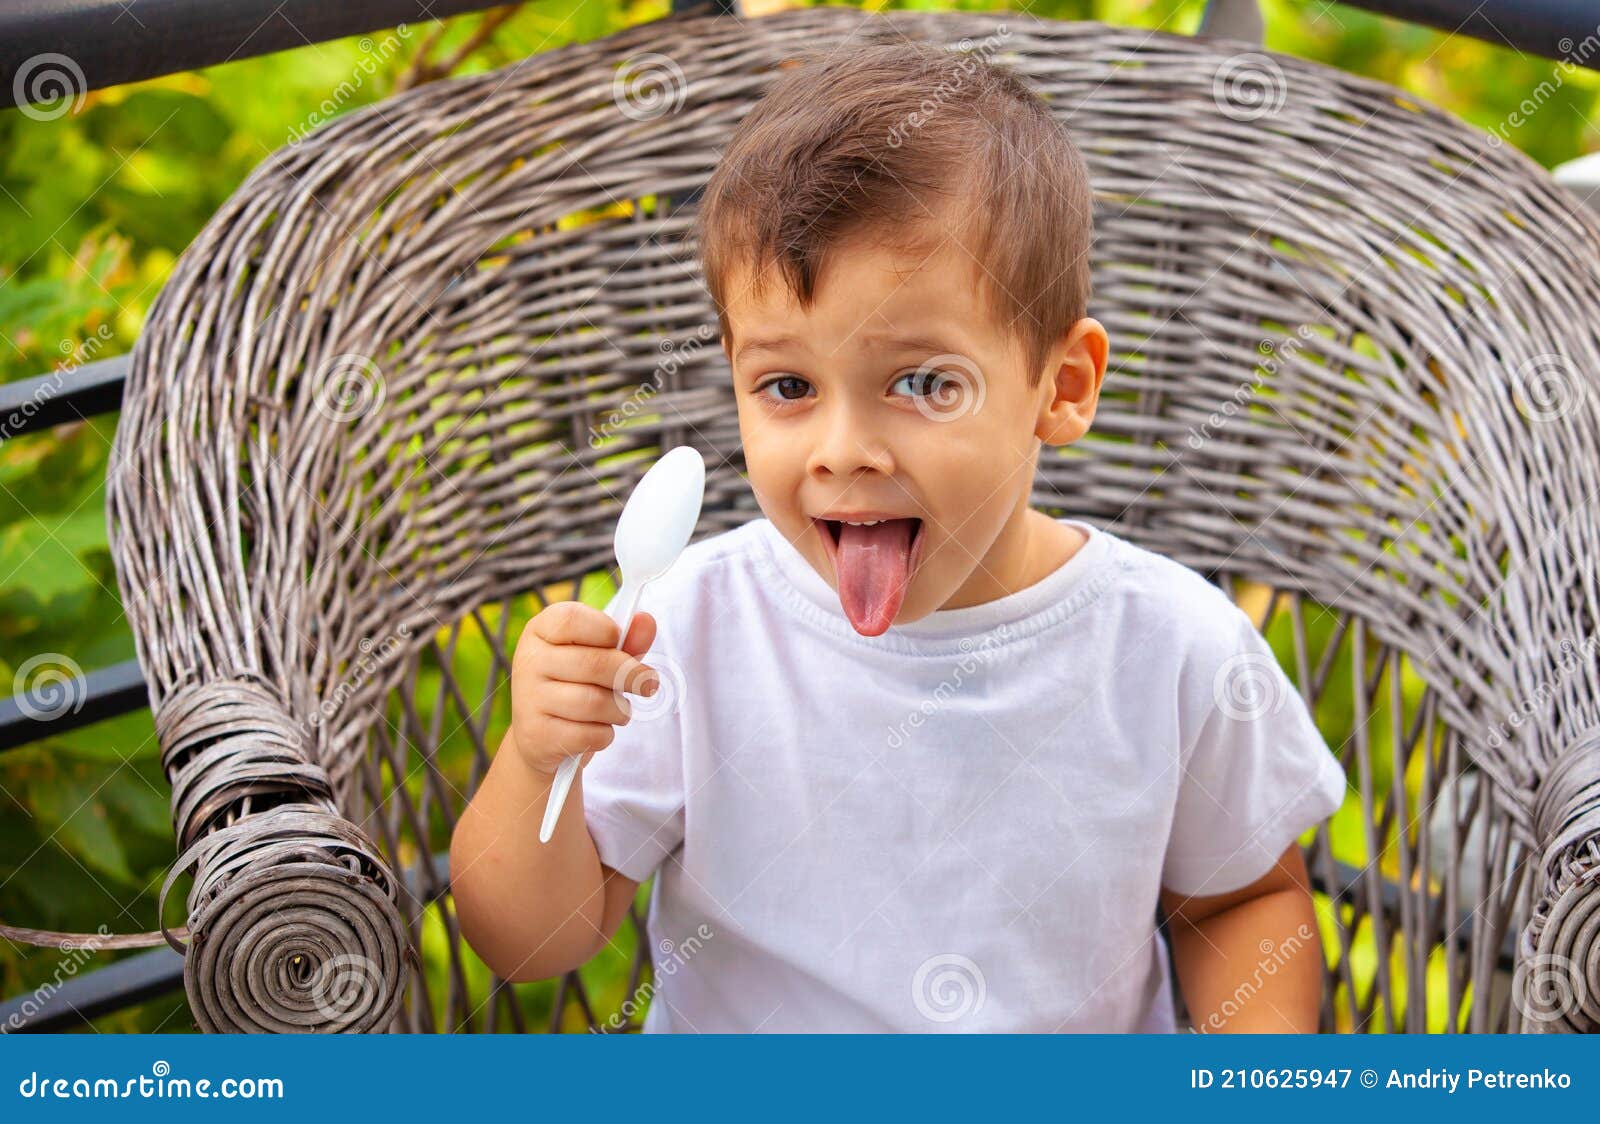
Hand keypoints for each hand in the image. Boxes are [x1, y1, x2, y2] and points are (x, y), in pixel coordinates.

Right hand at [509, 600, 658, 777]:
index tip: (619, 641)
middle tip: (649, 684)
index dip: (605, 629)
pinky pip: (588, 734)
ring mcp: (529, 698)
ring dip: (620, 710)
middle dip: (632, 675)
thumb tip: (646, 621)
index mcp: (541, 630)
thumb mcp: (598, 654)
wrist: (539, 735)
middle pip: (594, 663)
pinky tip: (598, 730)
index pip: (571, 618)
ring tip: (620, 710)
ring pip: (594, 702)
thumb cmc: (575, 683)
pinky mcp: (536, 734)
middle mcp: (528, 660)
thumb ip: (626, 639)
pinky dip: (605, 735)